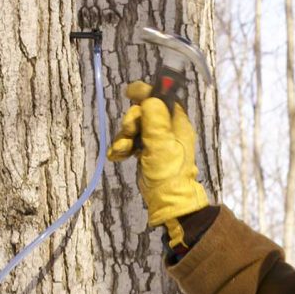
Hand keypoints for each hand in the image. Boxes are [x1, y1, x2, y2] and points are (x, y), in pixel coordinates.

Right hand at [107, 81, 207, 247]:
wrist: (166, 200)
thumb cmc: (168, 171)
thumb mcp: (161, 142)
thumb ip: (155, 118)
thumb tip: (149, 98)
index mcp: (176, 122)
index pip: (161, 98)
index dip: (146, 93)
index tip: (130, 93)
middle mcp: (167, 129)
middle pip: (142, 112)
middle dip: (131, 122)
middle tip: (130, 134)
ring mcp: (156, 141)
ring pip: (134, 128)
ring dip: (124, 138)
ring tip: (123, 151)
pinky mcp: (146, 153)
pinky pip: (131, 143)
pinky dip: (122, 148)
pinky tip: (118, 157)